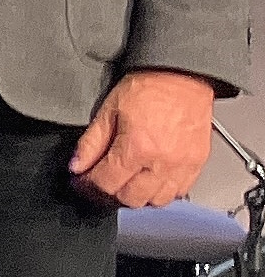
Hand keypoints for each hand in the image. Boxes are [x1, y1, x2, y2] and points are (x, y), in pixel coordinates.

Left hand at [71, 68, 218, 210]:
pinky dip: (163, 191)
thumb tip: (77, 165)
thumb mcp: (109, 110)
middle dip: (112, 193)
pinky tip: (152, 178)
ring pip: (157, 201)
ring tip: (128, 180)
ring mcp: (183, 165)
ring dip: (139, 195)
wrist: (184, 75)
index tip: (82, 181)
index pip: (106, 183)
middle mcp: (162, 161)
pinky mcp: (198, 163)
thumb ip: (91, 142)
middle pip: (131, 199)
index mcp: (138, 147)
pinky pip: (180, 192)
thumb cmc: (150, 86)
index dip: (88, 185)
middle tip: (103, 181)